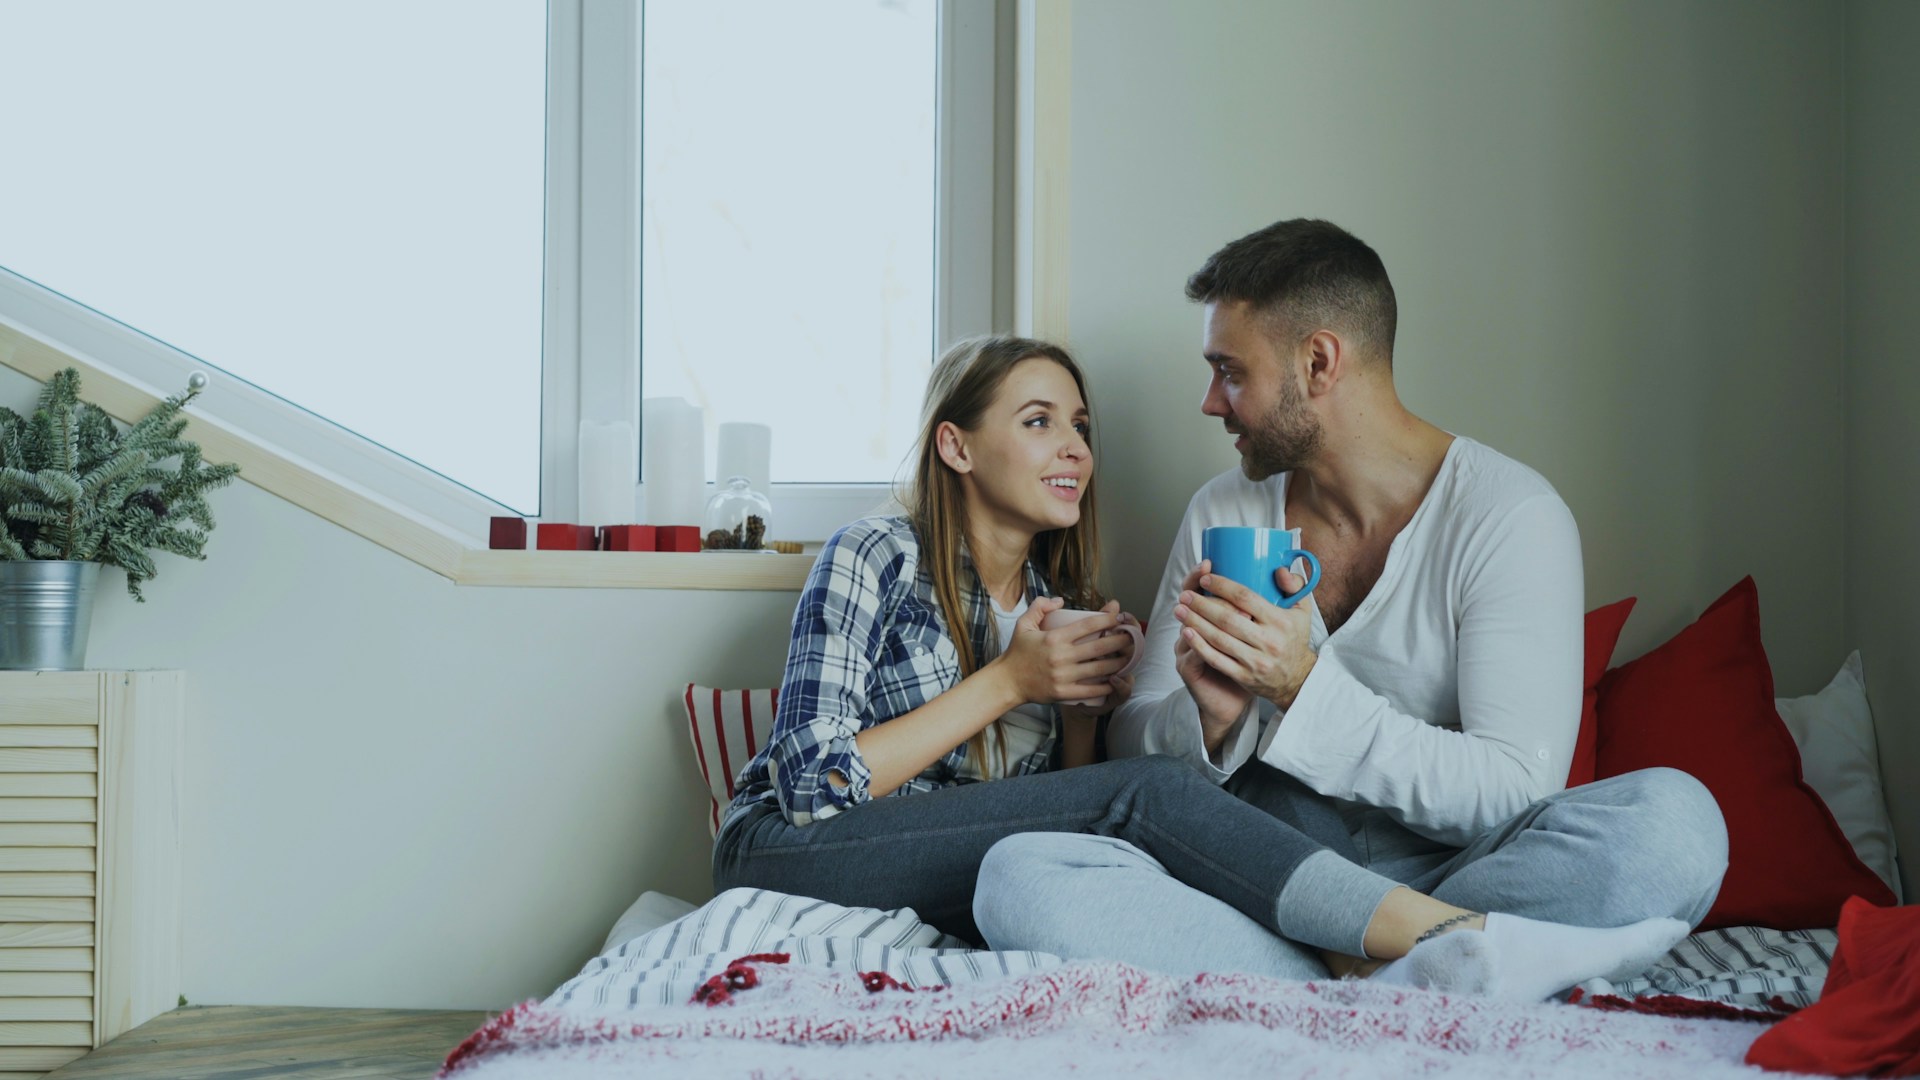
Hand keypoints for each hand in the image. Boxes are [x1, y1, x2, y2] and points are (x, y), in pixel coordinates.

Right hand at [990, 597, 1134, 706]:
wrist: (1007, 681)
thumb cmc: (1017, 652)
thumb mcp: (1024, 624)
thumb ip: (1040, 606)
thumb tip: (1060, 601)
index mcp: (1055, 638)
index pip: (1088, 625)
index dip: (1107, 618)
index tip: (1118, 615)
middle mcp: (1061, 656)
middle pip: (1100, 647)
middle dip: (1120, 641)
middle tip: (1132, 637)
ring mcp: (1063, 676)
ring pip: (1099, 669)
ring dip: (1118, 663)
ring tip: (1129, 657)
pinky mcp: (1063, 692)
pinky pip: (1090, 690)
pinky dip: (1106, 685)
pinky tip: (1116, 680)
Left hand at [1175, 562, 1317, 710]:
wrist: (1298, 681)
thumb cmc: (1295, 640)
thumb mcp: (1303, 611)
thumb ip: (1295, 586)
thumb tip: (1278, 569)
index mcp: (1280, 622)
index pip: (1246, 598)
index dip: (1222, 586)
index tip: (1205, 579)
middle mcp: (1268, 641)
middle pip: (1227, 619)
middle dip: (1201, 605)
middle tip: (1184, 595)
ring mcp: (1255, 660)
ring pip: (1218, 639)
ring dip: (1195, 622)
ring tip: (1179, 610)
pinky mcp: (1244, 676)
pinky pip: (1217, 660)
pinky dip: (1199, 646)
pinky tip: (1186, 633)